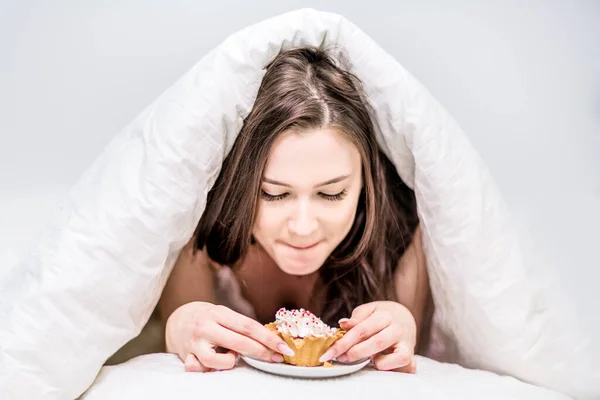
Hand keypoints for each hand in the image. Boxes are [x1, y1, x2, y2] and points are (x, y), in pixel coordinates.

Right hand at [165, 301, 294, 371]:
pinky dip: (207, 370)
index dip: (268, 338)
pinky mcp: (185, 356)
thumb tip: (270, 339)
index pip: (248, 326)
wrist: (177, 319)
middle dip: (261, 352)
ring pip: (215, 360)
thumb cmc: (208, 318)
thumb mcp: (224, 314)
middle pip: (239, 342)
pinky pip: (198, 370)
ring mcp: (194, 342)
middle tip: (275, 358)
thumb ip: (241, 326)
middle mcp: (206, 326)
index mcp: (219, 313)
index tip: (283, 347)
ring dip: (229, 363)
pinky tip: (211, 364)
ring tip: (230, 357)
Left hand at [319, 301, 416, 372]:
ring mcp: (406, 343)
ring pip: (395, 356)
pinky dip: (391, 368)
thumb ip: (356, 319)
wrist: (405, 318)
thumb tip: (342, 324)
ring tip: (366, 360)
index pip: (361, 330)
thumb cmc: (381, 315)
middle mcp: (397, 329)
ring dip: (377, 362)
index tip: (329, 353)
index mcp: (385, 315)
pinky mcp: (411, 357)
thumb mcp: (368, 311)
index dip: (343, 342)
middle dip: (355, 353)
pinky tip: (379, 363)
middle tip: (340, 358)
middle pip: (376, 343)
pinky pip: (405, 367)